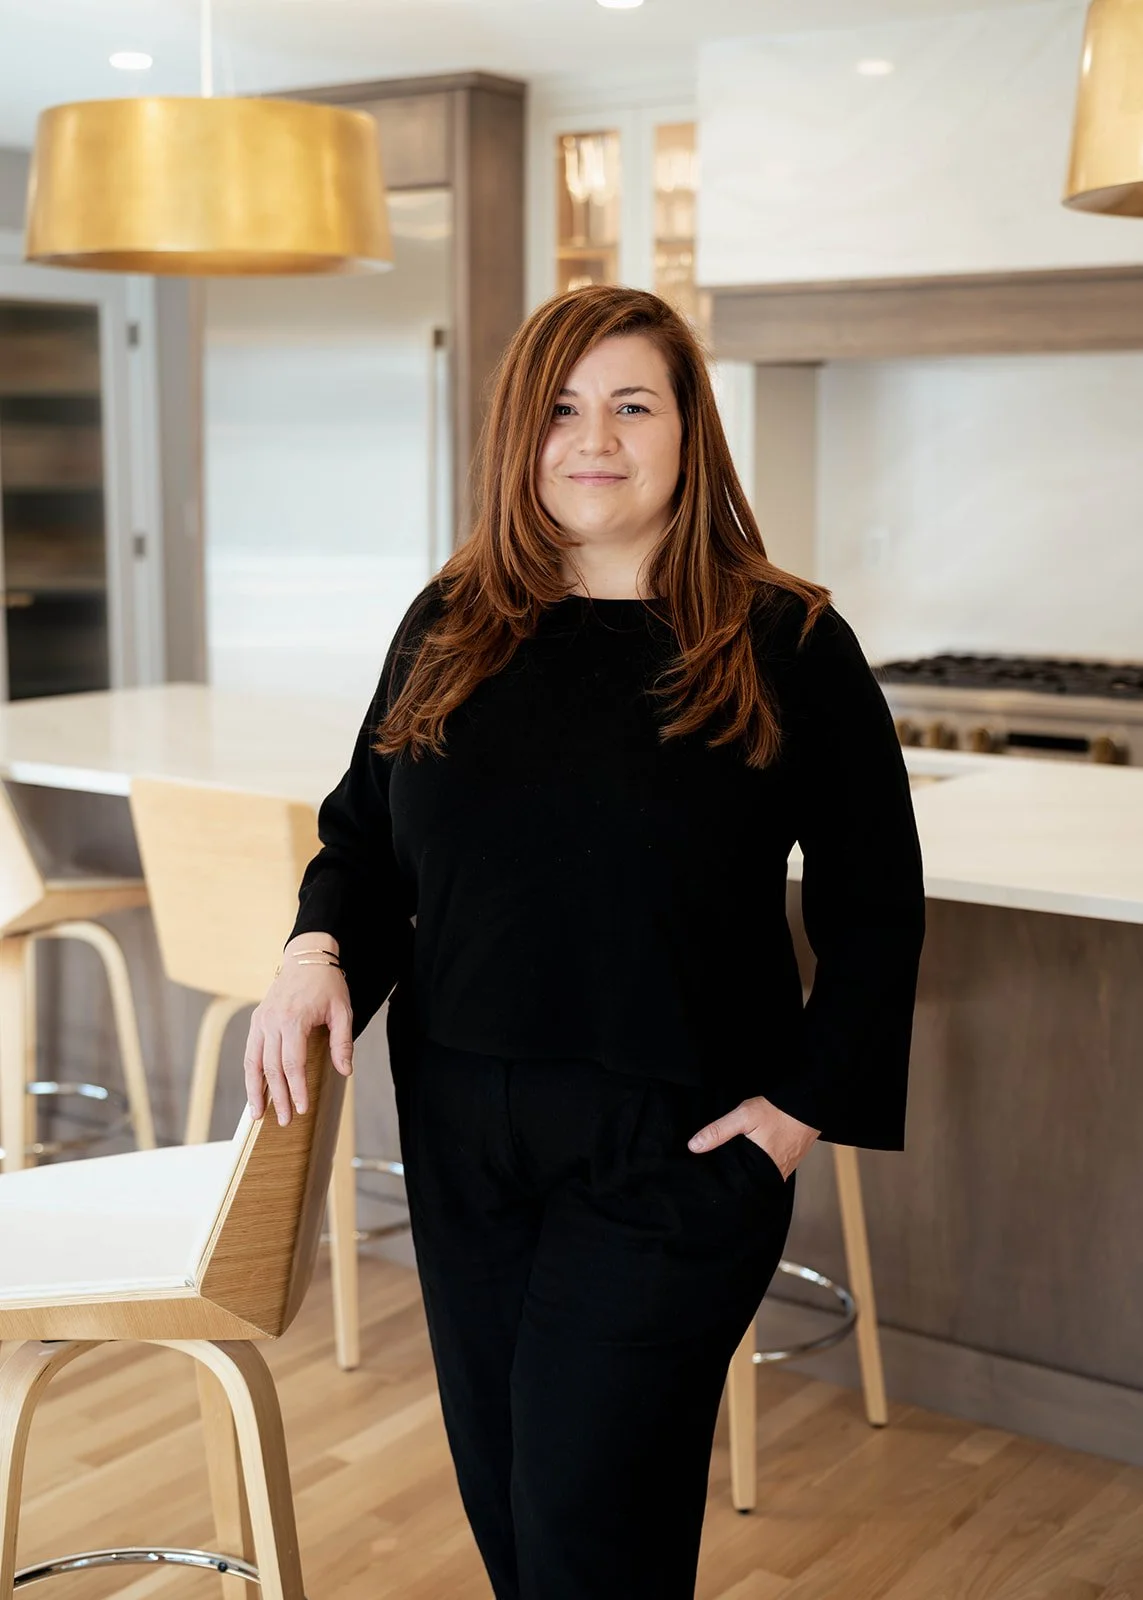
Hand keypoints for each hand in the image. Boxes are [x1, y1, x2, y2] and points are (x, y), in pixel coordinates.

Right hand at [244, 935, 352, 1125]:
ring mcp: (261, 1021)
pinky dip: (251, 1074)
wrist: (306, 957)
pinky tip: (254, 1091)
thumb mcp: (343, 1011)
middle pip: (272, 1068)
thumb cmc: (327, 984)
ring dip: (255, 1091)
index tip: (303, 1109)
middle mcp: (272, 1022)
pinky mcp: (256, 1021)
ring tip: (258, 1116)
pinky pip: (250, 1053)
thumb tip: (345, 1071)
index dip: (297, 1090)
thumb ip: (342, 1042)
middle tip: (286, 1121)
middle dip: (278, 1098)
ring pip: (253, 1063)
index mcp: (294, 1020)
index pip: (293, 1064)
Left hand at [687, 1095, 819, 1179]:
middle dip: (737, 1176)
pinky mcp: (792, 1159)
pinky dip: (762, 1163)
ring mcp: (786, 1167)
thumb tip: (694, 1146)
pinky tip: (755, 1154)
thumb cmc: (778, 1111)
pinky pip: (773, 1167)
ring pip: (762, 1175)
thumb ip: (719, 1131)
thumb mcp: (744, 1116)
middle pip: (751, 1181)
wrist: (808, 1104)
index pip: (739, 1183)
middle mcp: (776, 1173)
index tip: (712, 1177)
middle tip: (720, 1169)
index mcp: (763, 1168)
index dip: (725, 1180)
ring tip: (735, 1163)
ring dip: (750, 1170)